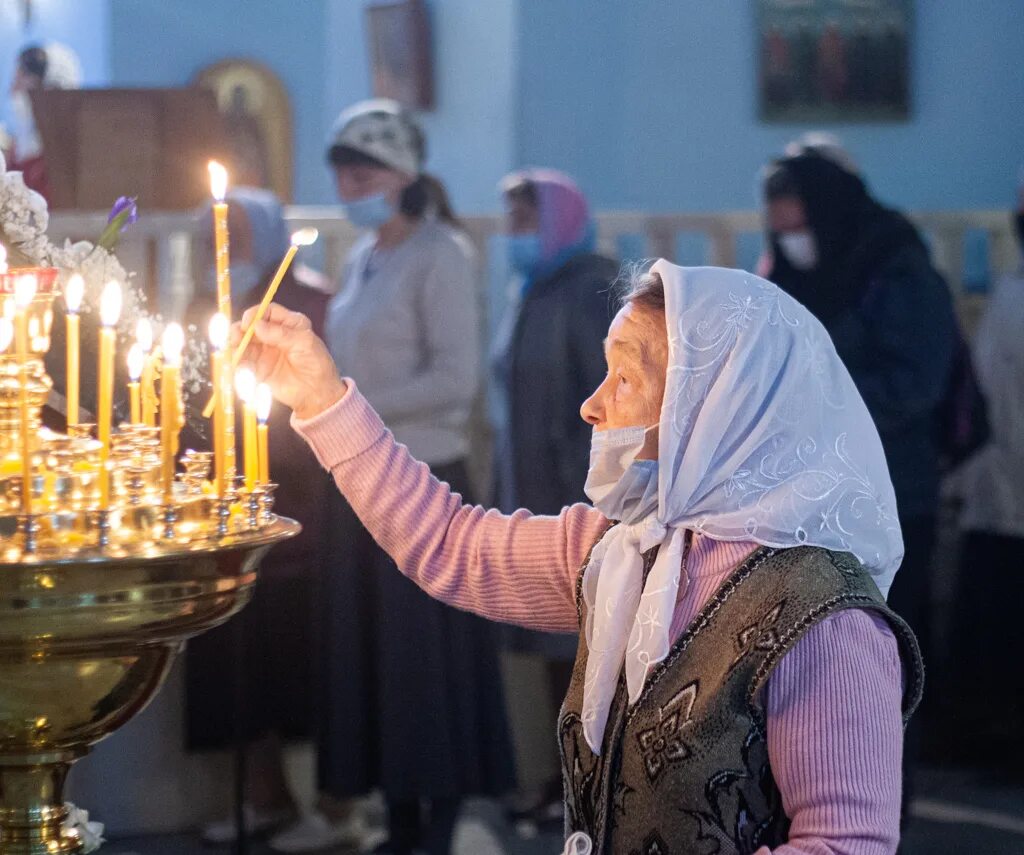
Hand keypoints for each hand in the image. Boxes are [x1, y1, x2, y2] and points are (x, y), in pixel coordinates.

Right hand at [232, 303, 346, 419]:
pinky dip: (237, 363)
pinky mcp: (258, 368)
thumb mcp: (304, 344)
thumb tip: (257, 326)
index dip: (255, 315)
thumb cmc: (316, 365)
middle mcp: (274, 335)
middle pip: (250, 327)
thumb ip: (281, 334)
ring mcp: (264, 351)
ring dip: (234, 346)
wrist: (317, 393)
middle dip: (240, 331)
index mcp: (289, 324)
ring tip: (233, 353)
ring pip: (243, 344)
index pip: (267, 312)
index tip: (248, 323)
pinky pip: (242, 363)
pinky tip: (237, 365)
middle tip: (235, 338)